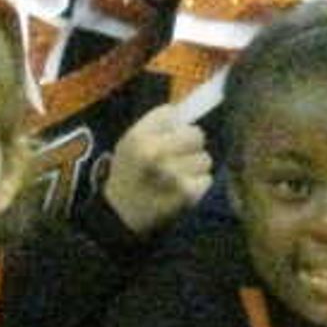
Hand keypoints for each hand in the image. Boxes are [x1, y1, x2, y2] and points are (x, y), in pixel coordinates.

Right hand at [104, 100, 213, 234]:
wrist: (120, 216)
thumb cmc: (128, 175)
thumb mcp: (129, 144)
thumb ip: (155, 126)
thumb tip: (185, 110)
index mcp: (139, 137)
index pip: (171, 113)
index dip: (176, 124)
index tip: (172, 133)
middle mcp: (156, 152)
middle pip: (196, 134)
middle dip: (191, 144)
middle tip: (180, 156)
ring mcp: (173, 173)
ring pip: (205, 158)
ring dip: (196, 166)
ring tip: (178, 176)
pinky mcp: (187, 193)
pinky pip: (206, 179)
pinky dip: (198, 185)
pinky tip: (182, 190)